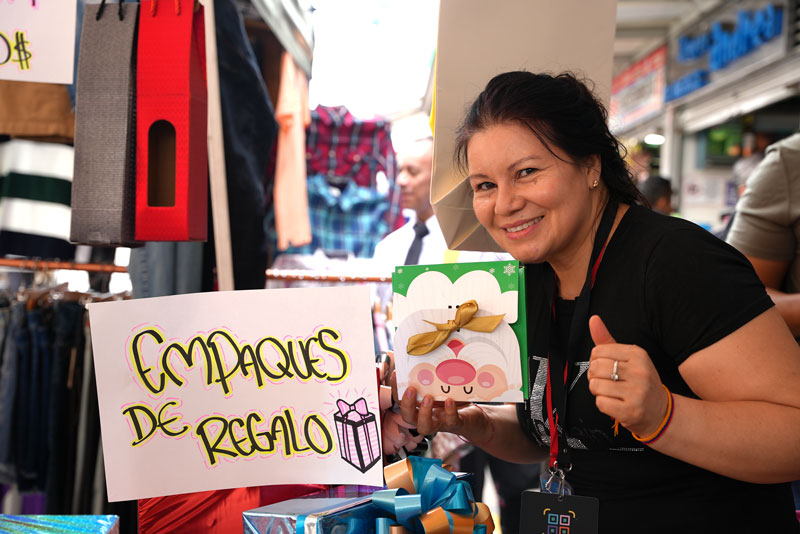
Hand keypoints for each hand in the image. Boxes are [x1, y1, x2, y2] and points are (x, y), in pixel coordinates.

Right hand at [394, 371, 490, 441]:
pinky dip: (449, 411)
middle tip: (411, 389)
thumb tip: (426, 355)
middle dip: (407, 405)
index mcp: (421, 408)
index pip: (402, 402)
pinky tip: (449, 400)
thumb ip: (433, 377)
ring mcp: (441, 422)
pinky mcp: (456, 424)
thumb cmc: (454, 400)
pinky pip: (451, 421)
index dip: (396, 390)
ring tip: (428, 397)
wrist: (474, 417)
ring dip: (424, 413)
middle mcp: (428, 417)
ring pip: (425, 427)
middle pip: (409, 418)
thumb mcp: (442, 387)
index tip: (396, 374)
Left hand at [586, 315, 668, 437]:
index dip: (596, 361)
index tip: (606, 368)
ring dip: (598, 391)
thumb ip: (607, 340)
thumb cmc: (639, 381)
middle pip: (595, 368)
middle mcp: (639, 371)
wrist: (660, 410)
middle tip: (607, 382)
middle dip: (594, 377)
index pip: (598, 351)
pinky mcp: (631, 410)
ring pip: (595, 386)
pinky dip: (603, 404)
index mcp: (638, 354)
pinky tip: (615, 403)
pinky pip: (600, 403)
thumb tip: (593, 319)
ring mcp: (636, 391)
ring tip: (611, 392)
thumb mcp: (627, 357)